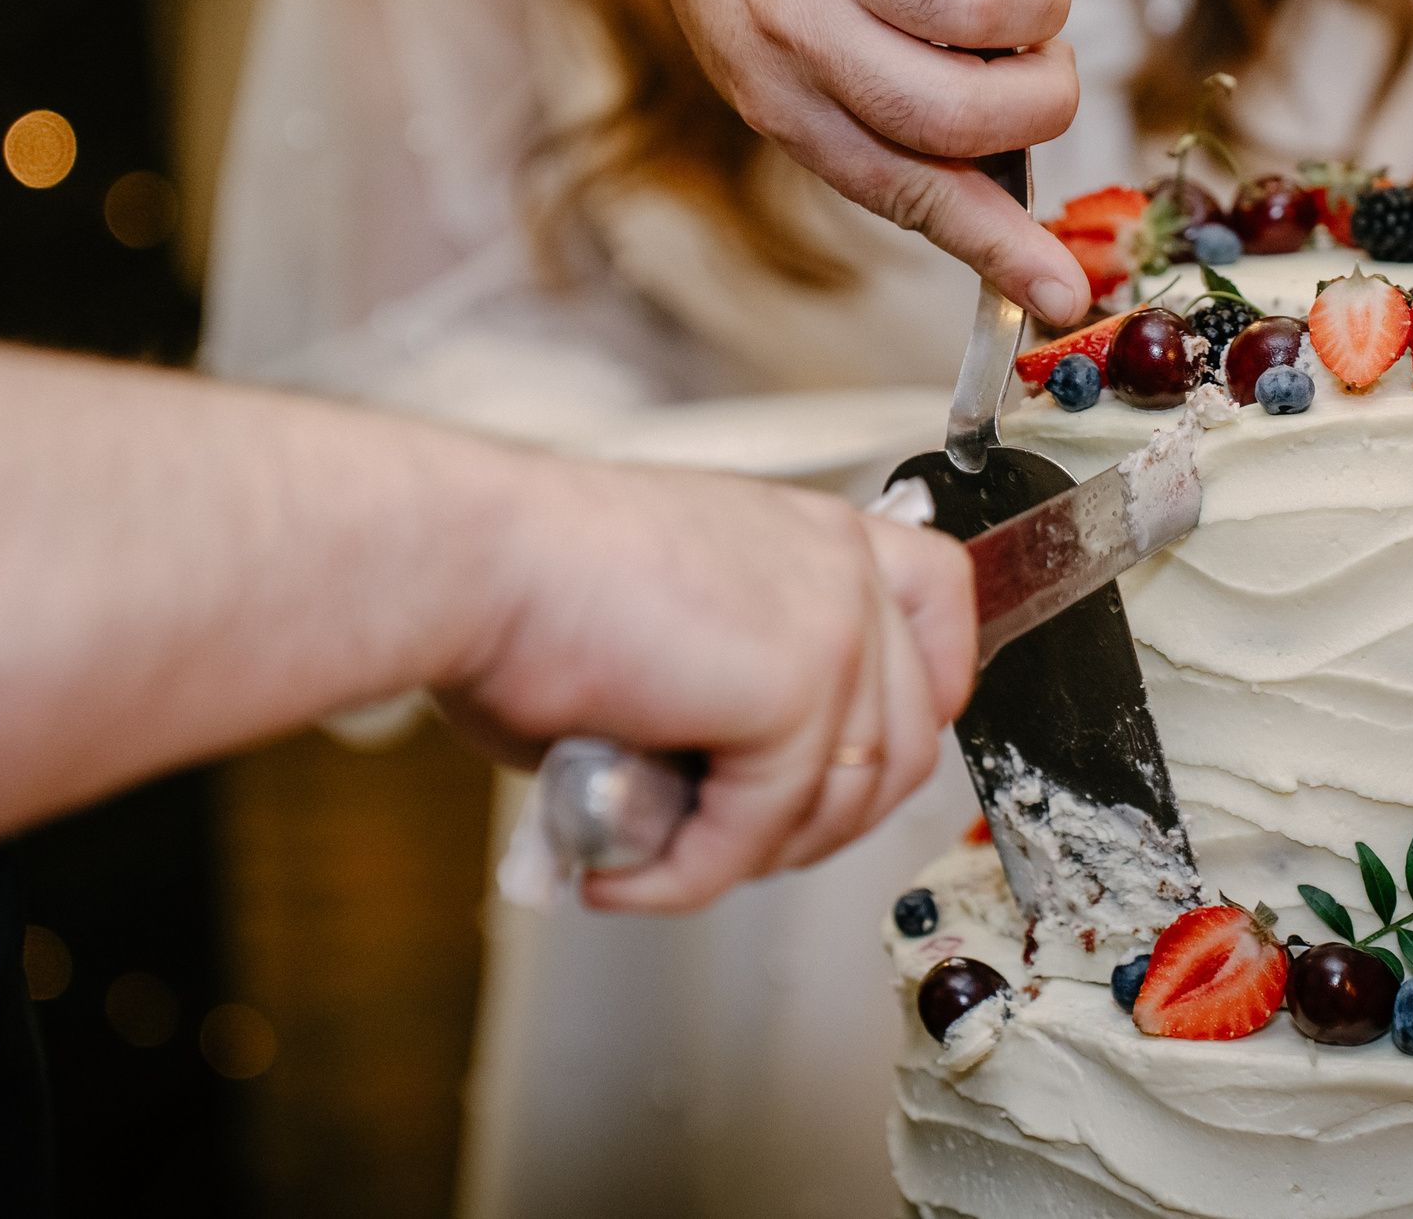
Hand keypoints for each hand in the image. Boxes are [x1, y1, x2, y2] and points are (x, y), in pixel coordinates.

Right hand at [435, 458, 977, 911]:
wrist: (473, 560)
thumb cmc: (526, 585)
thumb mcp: (671, 631)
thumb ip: (730, 701)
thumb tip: (722, 800)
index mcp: (814, 536)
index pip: (939, 612)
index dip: (914, 706)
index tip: (847, 769)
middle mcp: (840, 566)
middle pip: (907, 737)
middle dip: (818, 821)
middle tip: (721, 846)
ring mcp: (832, 622)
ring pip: (845, 801)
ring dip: (748, 859)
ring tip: (659, 862)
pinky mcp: (795, 687)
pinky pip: (766, 827)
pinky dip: (693, 875)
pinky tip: (626, 875)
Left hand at [559, 0, 1091, 327]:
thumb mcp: (780, 58)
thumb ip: (879, 124)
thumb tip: (1008, 214)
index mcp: (778, 94)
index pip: (901, 191)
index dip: (995, 247)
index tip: (1065, 294)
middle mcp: (800, 24)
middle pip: (964, 111)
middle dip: (1044, 101)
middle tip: (1044, 70)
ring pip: (1002, 4)